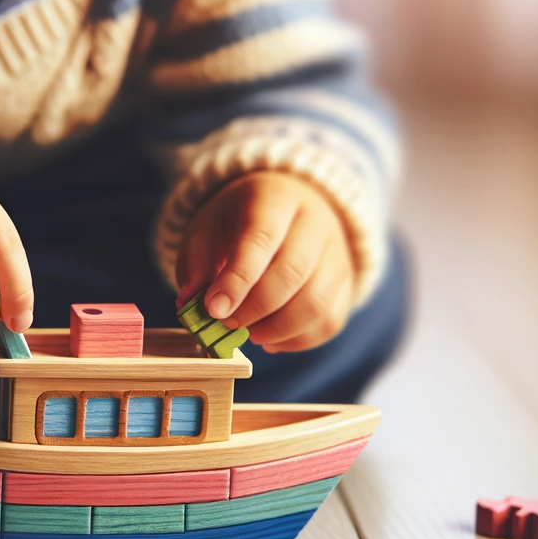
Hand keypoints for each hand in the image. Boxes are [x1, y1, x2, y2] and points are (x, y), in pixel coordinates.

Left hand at [175, 171, 354, 352]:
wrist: (287, 207)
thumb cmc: (239, 220)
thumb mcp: (206, 228)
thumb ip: (195, 264)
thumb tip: (190, 305)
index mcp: (275, 198)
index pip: (261, 239)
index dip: (237, 280)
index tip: (214, 310)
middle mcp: (316, 221)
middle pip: (292, 273)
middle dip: (254, 309)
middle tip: (225, 324)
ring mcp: (338, 253)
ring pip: (316, 303)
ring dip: (276, 330)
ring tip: (247, 332)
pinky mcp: (347, 284)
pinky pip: (328, 322)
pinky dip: (296, 340)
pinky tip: (270, 337)